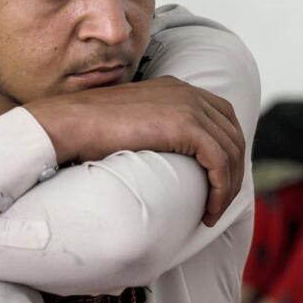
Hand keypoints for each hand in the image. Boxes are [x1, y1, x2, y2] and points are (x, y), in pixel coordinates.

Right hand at [25, 76, 244, 226]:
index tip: (220, 182)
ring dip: (228, 187)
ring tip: (213, 213)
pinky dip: (221, 189)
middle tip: (220, 204)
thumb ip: (155, 128)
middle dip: (234, 172)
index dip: (229, 151)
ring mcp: (189, 106)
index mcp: (177, 89)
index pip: (223, 119)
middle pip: (232, 135)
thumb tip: (165, 153)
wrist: (69, 123)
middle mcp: (188, 93)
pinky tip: (209, 211)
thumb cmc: (89, 130)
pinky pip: (219, 162)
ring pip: (230, 152)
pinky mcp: (186, 126)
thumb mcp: (132, 123)